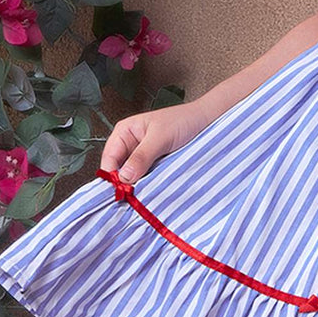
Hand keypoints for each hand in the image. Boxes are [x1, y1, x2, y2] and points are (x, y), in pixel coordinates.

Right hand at [98, 101, 213, 182]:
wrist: (207, 121)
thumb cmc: (183, 120)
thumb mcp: (160, 137)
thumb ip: (142, 156)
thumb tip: (124, 177)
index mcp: (124, 133)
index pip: (109, 159)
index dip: (112, 176)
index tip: (121, 190)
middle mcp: (130, 146)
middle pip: (119, 171)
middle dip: (125, 183)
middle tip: (134, 196)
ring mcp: (143, 157)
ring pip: (133, 177)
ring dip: (138, 185)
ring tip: (146, 193)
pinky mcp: (155, 166)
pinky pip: (147, 179)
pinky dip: (150, 185)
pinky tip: (155, 190)